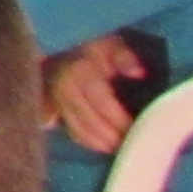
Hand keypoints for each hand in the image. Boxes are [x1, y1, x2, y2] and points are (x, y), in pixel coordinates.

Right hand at [44, 35, 145, 154]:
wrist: (66, 48)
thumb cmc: (96, 48)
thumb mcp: (112, 45)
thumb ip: (125, 57)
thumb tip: (139, 72)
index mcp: (79, 71)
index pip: (101, 101)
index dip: (120, 119)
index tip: (138, 128)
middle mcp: (64, 88)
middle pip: (89, 122)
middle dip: (112, 137)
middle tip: (133, 143)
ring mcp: (55, 100)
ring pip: (79, 130)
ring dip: (101, 143)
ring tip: (122, 146)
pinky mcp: (53, 109)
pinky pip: (72, 131)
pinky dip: (90, 141)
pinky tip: (105, 144)